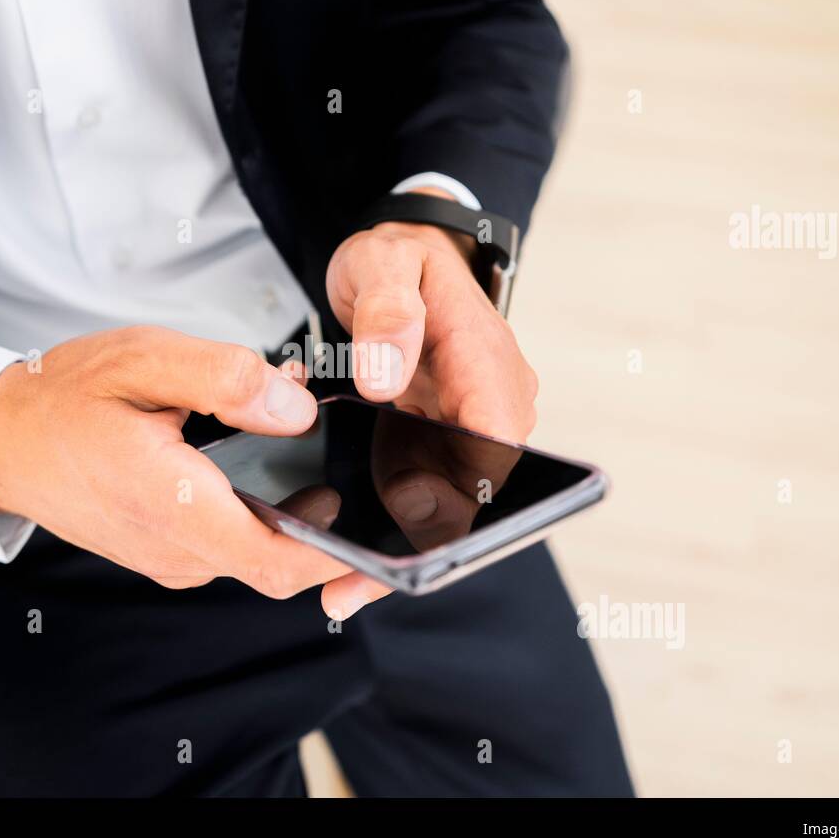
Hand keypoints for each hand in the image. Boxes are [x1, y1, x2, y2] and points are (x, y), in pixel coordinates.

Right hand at [0, 326, 355, 601]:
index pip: (277, 563)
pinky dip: (254, 518)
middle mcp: (174, 549)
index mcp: (174, 505)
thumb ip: (226, 379)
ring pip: (252, 556)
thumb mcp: (145, 360)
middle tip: (342, 469)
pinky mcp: (162, 553)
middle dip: (321, 527)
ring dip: (286, 519)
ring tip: (300, 457)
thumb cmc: (65, 398)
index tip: (378, 533)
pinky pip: (225, 548)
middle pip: (275, 564)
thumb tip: (296, 410)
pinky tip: (256, 472)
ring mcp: (167, 559)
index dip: (337, 558)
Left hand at [323, 189, 539, 613]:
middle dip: (423, 546)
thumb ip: (386, 313)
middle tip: (353, 584)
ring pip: (454, 502)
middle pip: (478, 494)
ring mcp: (473, 424)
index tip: (408, 541)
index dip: (460, 505)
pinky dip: (395, 521)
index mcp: (488, 365)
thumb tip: (385, 376)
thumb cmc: (402, 256)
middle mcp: (495, 402)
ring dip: (405, 545)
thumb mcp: (384, 265)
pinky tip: (349, 552)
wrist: (407, 254)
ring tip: (341, 583)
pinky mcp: (448, 437)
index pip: (497, 450)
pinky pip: (432, 489)